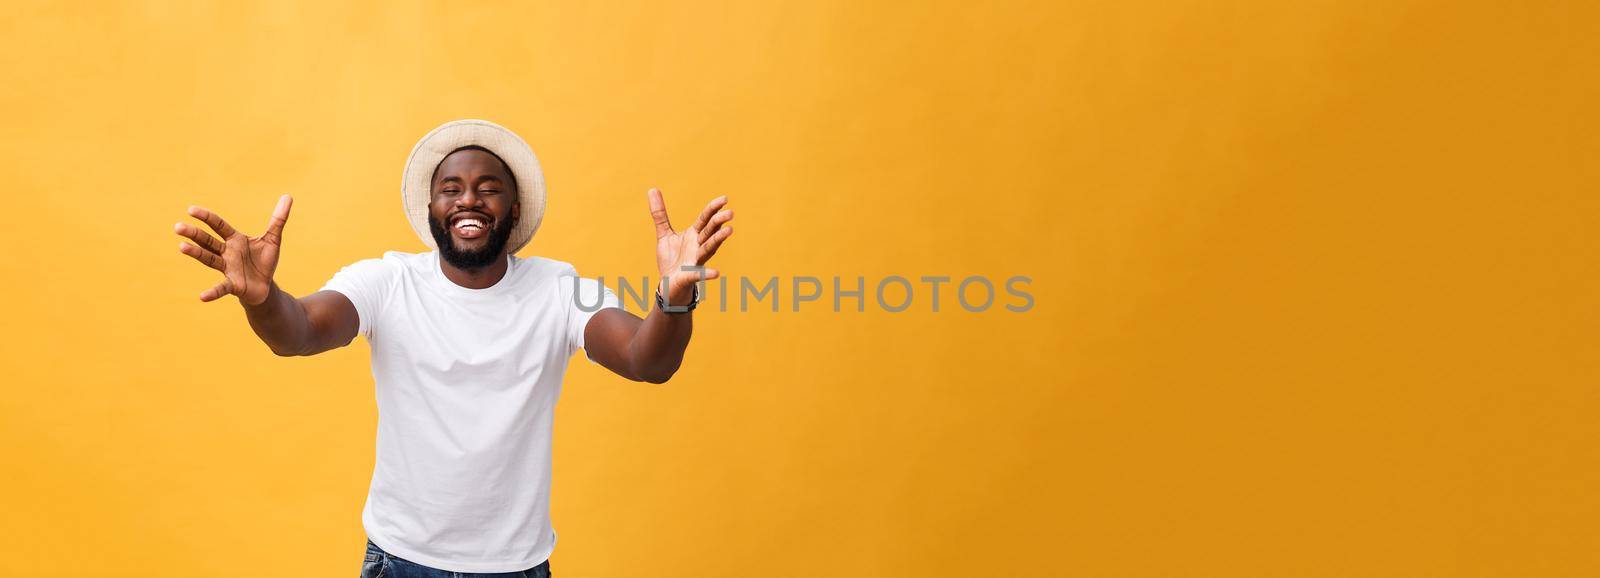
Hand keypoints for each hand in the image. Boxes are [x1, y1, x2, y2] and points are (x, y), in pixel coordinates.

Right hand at [174, 195, 292, 305]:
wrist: (265, 286)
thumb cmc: (264, 261)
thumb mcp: (273, 239)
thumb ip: (278, 219)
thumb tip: (288, 196)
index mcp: (234, 240)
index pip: (218, 225)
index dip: (206, 217)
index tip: (191, 209)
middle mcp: (226, 253)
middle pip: (208, 241)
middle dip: (194, 234)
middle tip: (178, 226)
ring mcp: (228, 269)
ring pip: (209, 259)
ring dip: (196, 253)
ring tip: (181, 247)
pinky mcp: (233, 285)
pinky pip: (221, 288)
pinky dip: (213, 292)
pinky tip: (202, 296)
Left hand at [647, 188, 733, 303]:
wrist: (668, 285)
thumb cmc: (671, 259)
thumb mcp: (664, 233)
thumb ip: (660, 213)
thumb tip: (652, 189)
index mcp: (694, 235)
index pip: (705, 219)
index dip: (713, 209)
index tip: (725, 199)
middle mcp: (698, 246)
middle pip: (710, 231)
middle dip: (719, 222)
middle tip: (730, 213)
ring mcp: (695, 261)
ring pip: (708, 249)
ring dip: (718, 240)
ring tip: (729, 231)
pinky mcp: (689, 276)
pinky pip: (699, 274)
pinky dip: (707, 274)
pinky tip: (716, 273)